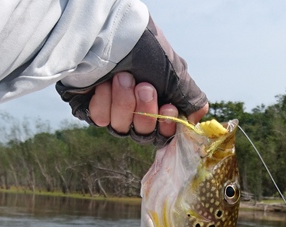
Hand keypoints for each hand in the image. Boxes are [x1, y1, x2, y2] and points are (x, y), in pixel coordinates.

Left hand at [55, 17, 207, 145]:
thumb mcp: (177, 74)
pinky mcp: (91, 108)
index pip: (163, 133)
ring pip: (121, 127)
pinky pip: (101, 119)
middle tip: (144, 87)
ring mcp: (113, 110)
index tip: (167, 108)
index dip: (166, 126)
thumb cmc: (146, 51)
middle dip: (145, 110)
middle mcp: (137, 110)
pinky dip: (105, 100)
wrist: (112, 35)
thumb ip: (191, 99)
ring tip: (123, 78)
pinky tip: (105, 83)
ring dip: (124, 102)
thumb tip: (194, 120)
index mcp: (159, 104)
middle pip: (143, 133)